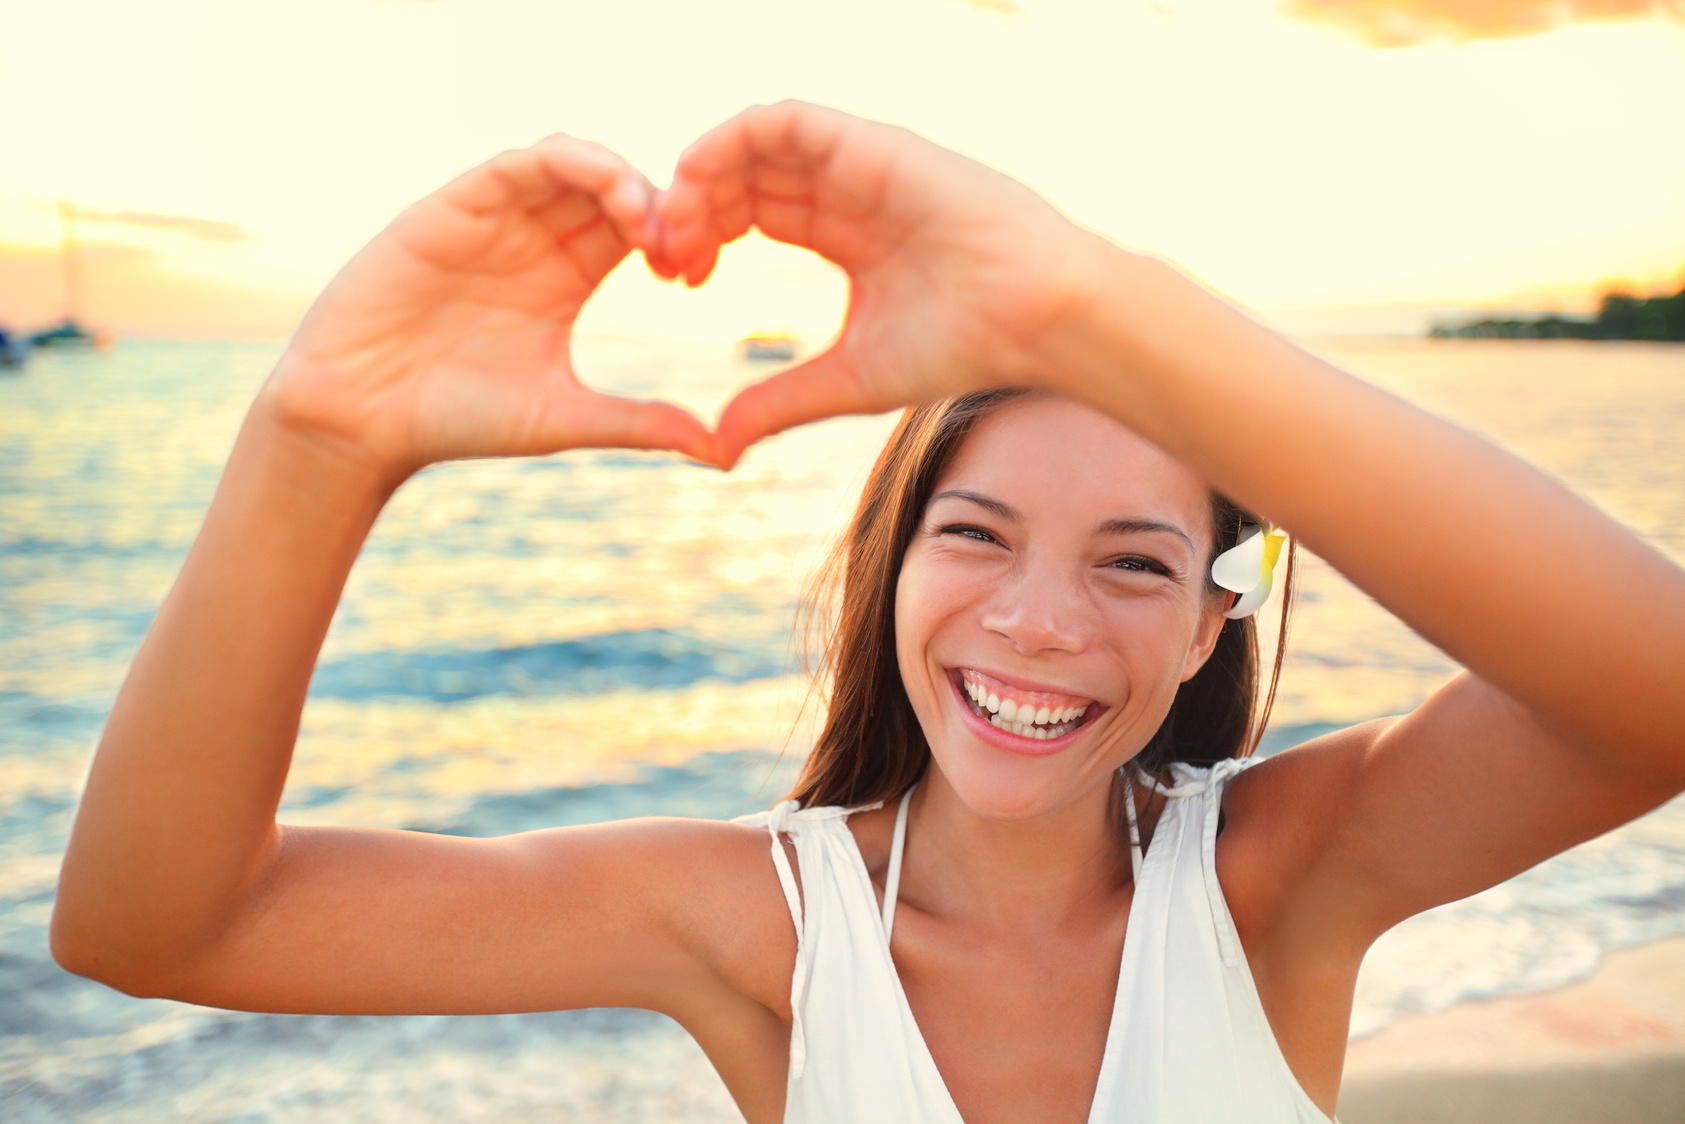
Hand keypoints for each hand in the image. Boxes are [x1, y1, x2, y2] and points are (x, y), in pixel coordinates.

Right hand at [268, 135, 712, 476]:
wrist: (361, 418)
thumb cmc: (458, 419)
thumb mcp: (566, 418)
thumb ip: (641, 423)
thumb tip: (723, 453)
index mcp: (567, 276)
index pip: (637, 229)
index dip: (677, 236)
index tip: (695, 275)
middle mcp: (535, 237)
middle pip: (613, 187)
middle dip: (658, 202)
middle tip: (682, 243)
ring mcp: (495, 218)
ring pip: (572, 163)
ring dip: (619, 176)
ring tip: (645, 219)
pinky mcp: (454, 206)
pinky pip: (517, 163)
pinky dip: (567, 163)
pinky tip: (603, 191)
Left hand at [654, 101, 1108, 466]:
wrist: (1036, 318)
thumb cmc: (963, 346)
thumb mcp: (847, 379)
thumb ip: (779, 403)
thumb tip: (716, 449)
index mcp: (841, 232)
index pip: (750, 211)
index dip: (702, 238)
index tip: (677, 281)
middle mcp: (845, 189)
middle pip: (742, 174)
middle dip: (691, 208)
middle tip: (663, 257)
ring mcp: (858, 161)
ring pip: (754, 140)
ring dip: (703, 174)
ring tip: (678, 225)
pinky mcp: (872, 144)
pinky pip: (785, 120)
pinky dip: (732, 140)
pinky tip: (704, 185)